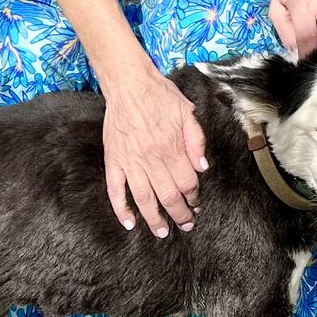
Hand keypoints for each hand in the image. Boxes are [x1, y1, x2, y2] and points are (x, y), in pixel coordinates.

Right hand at [101, 68, 208, 237]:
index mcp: (172, 148)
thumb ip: (196, 141)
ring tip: (162, 232)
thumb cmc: (160, 96)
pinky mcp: (114, 160)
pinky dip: (121, 209)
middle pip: (168, 195)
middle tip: (186, 225)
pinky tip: (129, 223)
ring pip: (143, 198)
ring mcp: (130, 161)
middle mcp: (151, 159)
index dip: (193, 197)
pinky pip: (115, 190)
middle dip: (179, 214)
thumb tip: (202, 168)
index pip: (187, 182)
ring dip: (154, 219)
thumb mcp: (187, 113)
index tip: (196, 204)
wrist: (129, 84)